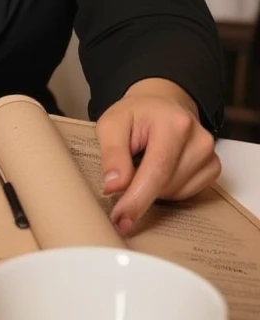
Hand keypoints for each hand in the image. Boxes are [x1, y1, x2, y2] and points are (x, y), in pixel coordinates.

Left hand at [97, 78, 219, 235]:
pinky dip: (168, 189)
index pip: (156, 171)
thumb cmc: (136, 114)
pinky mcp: (212, 168)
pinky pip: (186, 195)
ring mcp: (209, 154)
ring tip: (145, 161)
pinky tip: (161, 169)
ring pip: (175, 194)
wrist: (160, 104)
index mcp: (173, 123)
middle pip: (165, 185)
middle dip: (139, 191)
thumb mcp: (112, 124)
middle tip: (122, 179)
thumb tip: (114, 186)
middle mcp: (198, 138)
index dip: (137, 200)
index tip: (120, 220)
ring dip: (153, 188)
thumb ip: (112, 153)